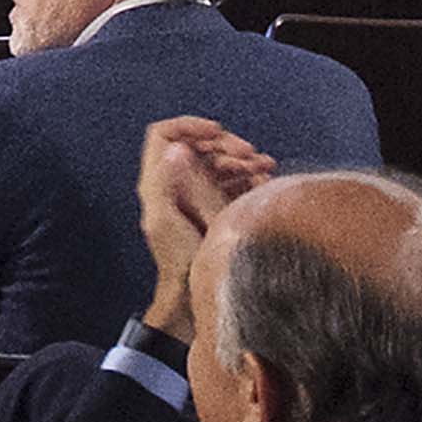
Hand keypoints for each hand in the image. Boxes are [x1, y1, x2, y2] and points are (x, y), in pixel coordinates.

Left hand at [131, 115, 273, 323]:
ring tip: (264, 165)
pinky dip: (248, 176)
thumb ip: (167, 182)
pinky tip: (264, 179)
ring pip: (218, 161)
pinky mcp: (214, 207)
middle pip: (198, 145)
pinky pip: (230, 180)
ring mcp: (196, 195)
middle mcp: (175, 184)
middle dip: (226, 143)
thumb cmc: (177, 261)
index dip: (188, 126)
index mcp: (157, 182)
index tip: (216, 131)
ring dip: (242, 159)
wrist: (192, 294)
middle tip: (249, 152)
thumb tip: (174, 148)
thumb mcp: (166, 220)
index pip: (163, 135)